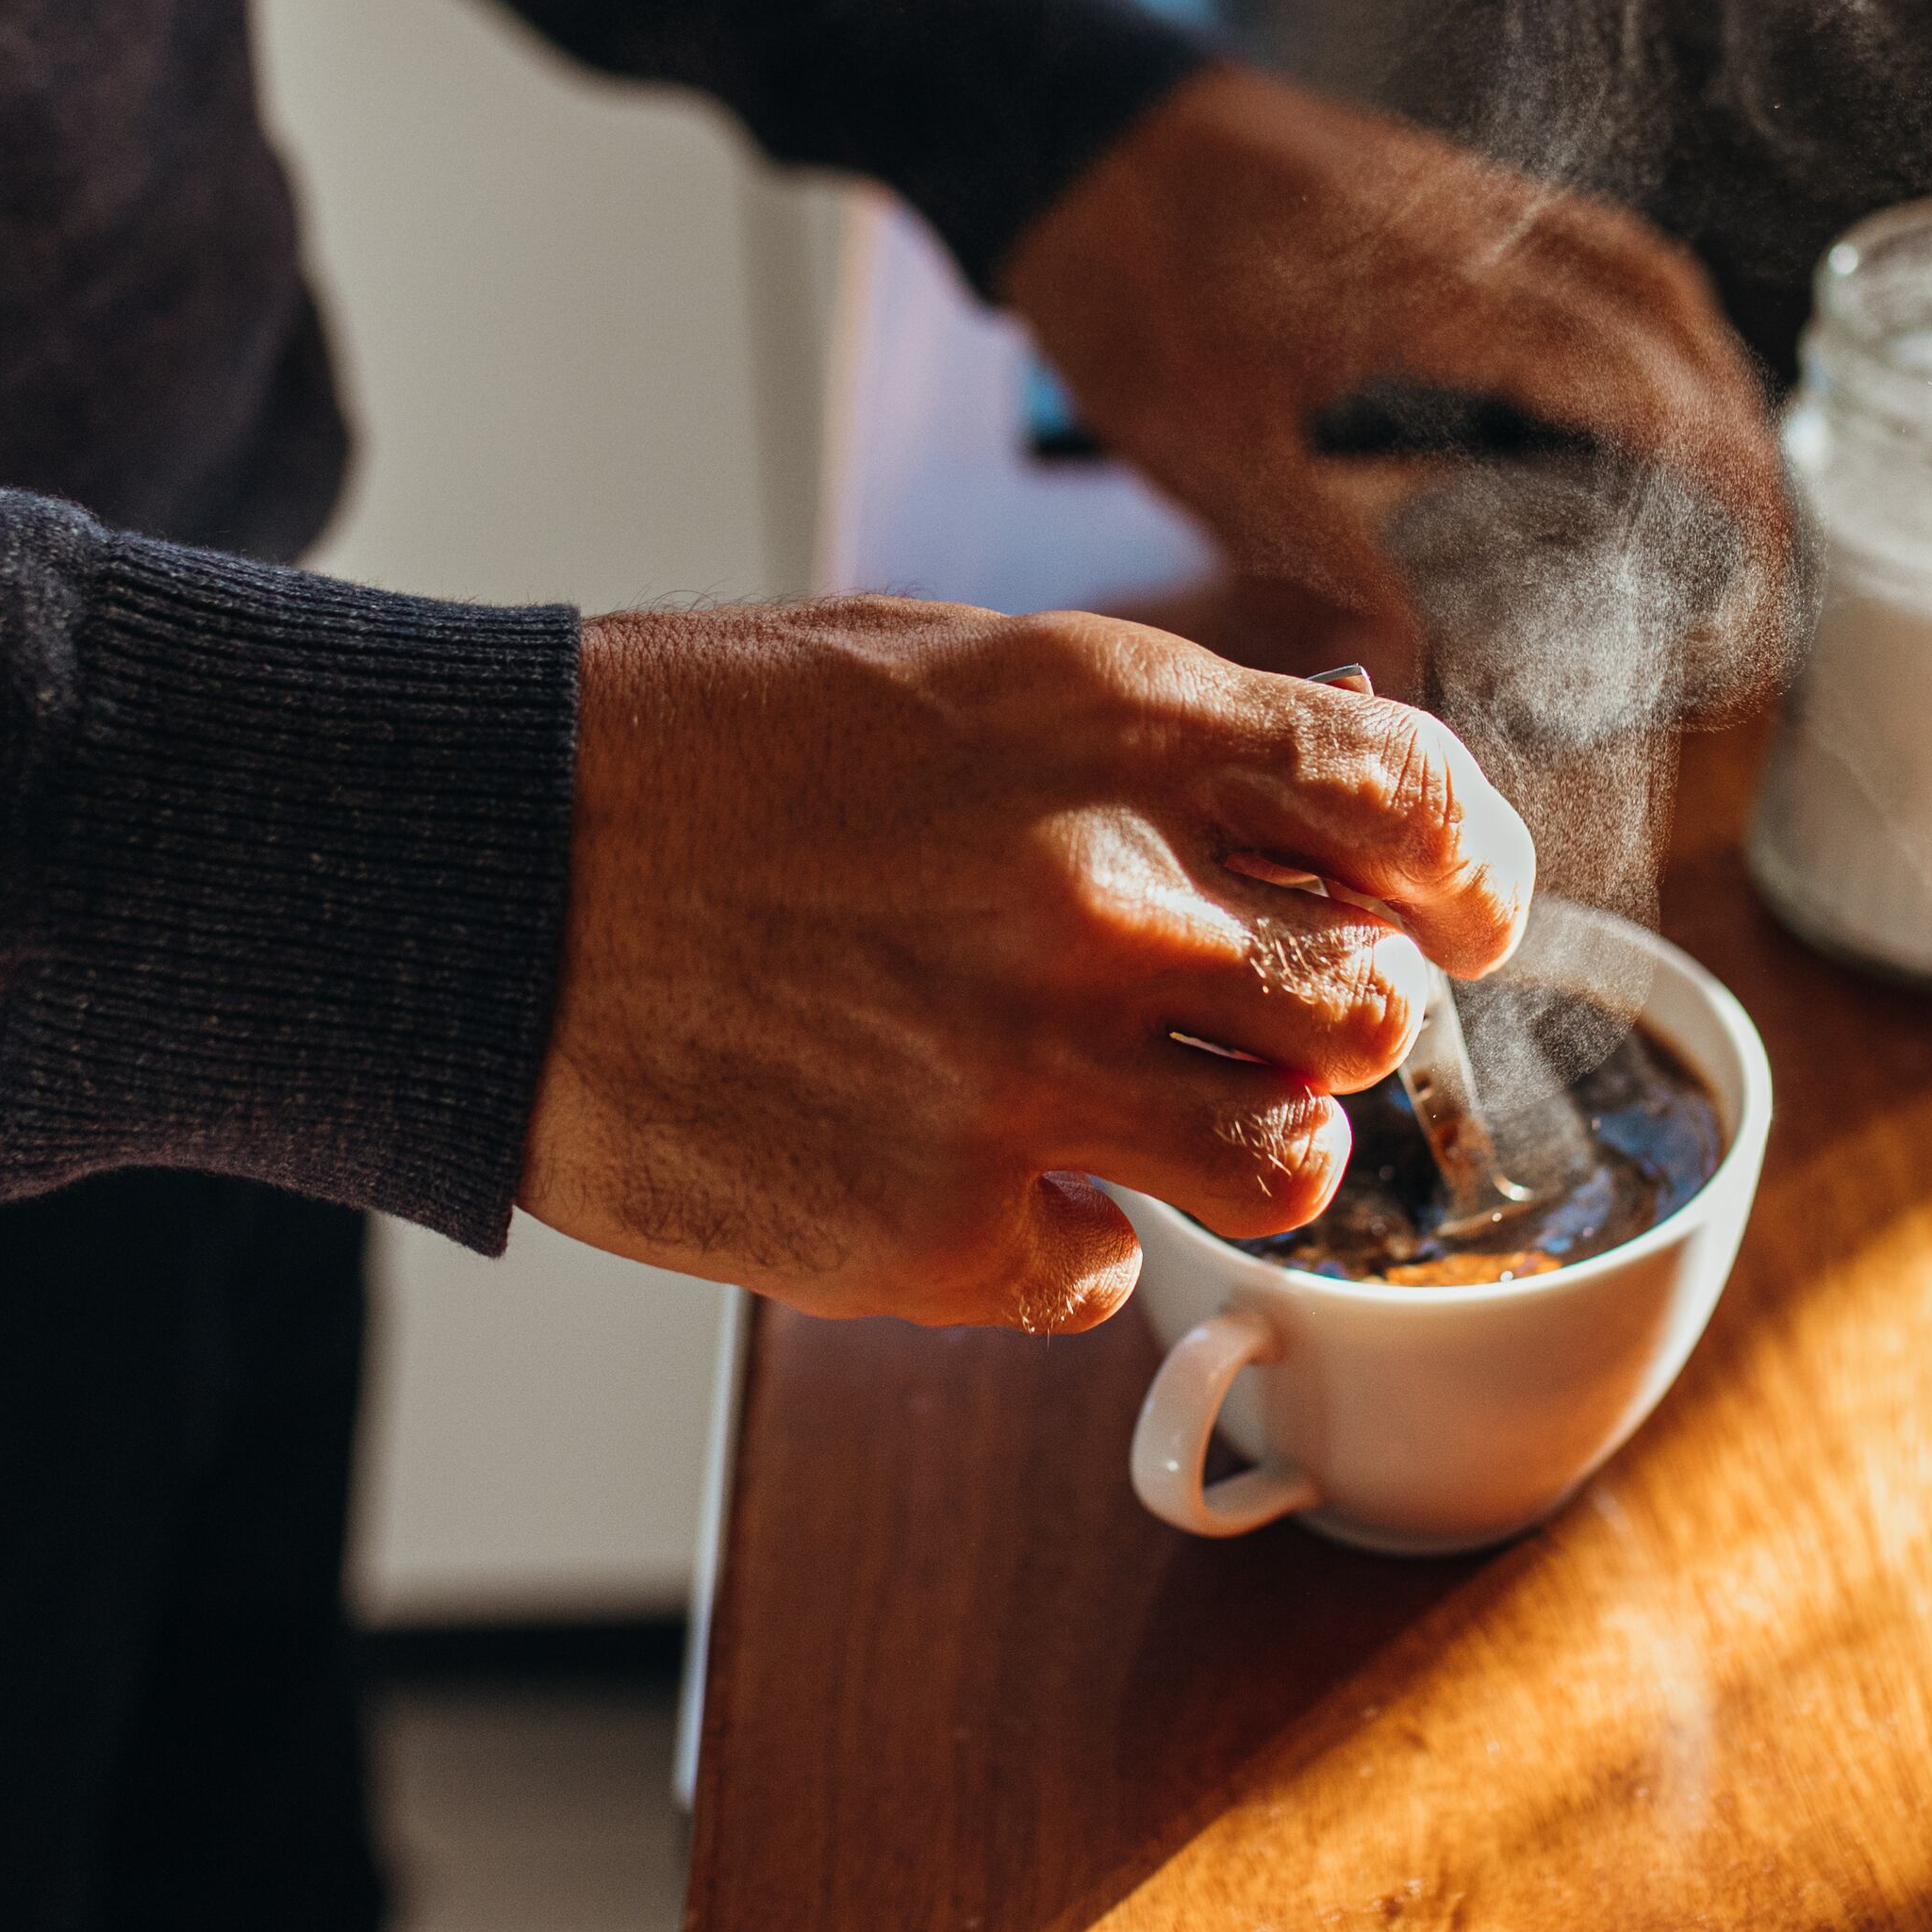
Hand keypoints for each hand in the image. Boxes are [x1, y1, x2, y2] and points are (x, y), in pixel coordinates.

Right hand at [523, 601, 1536, 1329]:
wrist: (465, 871)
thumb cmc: (688, 750)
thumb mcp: (941, 663)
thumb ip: (1147, 729)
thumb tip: (1339, 758)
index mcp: (1108, 720)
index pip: (1406, 801)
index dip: (1466, 871)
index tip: (1458, 911)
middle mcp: (1097, 895)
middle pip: (1373, 1009)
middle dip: (1342, 1020)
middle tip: (1270, 1023)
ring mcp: (1023, 1075)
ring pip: (1293, 1167)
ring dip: (1249, 1145)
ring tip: (1154, 1114)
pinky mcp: (939, 1228)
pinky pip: (1112, 1268)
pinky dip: (1073, 1237)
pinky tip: (979, 1169)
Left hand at [998, 63, 1786, 640]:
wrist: (1061, 118)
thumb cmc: (1117, 275)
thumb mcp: (1199, 443)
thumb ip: (1315, 550)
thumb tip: (1412, 662)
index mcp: (1435, 289)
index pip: (1628, 370)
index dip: (1716, 458)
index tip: (1765, 543)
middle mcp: (1472, 223)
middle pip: (1663, 305)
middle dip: (1734, 416)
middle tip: (1764, 531)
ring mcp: (1457, 189)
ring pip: (1631, 259)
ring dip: (1695, 355)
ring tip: (1721, 463)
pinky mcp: (1430, 179)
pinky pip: (1577, 235)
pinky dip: (1634, 308)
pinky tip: (1616, 375)